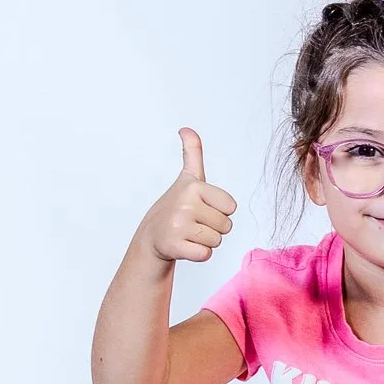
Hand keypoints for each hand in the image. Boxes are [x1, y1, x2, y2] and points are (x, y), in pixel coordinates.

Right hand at [140, 128, 235, 267]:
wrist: (153, 235)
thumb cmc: (176, 206)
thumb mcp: (187, 178)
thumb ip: (192, 153)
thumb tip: (186, 128)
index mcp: (193, 186)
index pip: (231, 207)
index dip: (219, 210)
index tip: (201, 208)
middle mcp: (185, 205)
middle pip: (226, 226)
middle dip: (213, 228)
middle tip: (194, 223)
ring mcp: (178, 226)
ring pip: (216, 241)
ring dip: (206, 241)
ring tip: (188, 233)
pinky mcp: (175, 246)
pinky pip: (205, 255)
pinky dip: (199, 254)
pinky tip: (185, 246)